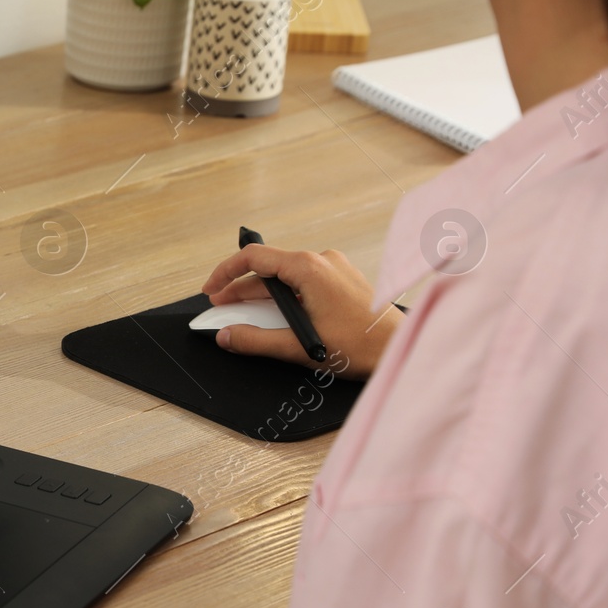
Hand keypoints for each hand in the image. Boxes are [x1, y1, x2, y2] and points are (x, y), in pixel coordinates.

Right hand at [201, 244, 401, 378]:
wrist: (397, 349)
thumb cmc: (361, 345)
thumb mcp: (298, 347)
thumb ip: (255, 341)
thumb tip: (226, 336)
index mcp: (309, 268)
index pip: (254, 258)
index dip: (225, 273)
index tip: (211, 289)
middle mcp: (322, 261)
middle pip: (268, 269)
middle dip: (241, 289)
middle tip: (221, 308)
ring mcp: (333, 269)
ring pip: (285, 277)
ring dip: (262, 295)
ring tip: (244, 314)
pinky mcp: (341, 280)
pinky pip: (302, 281)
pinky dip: (283, 296)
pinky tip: (276, 314)